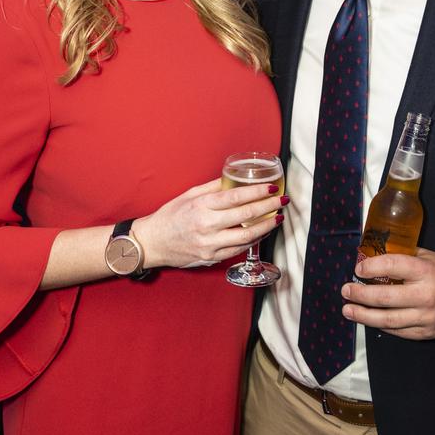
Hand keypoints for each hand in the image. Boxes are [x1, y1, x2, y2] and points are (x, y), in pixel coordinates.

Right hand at [132, 179, 287, 269]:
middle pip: (246, 215)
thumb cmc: (170, 215)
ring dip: (266, 226)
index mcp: (202, 206)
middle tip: (281, 200)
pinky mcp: (211, 258)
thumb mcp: (189, 194)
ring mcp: (210, 244)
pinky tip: (262, 232)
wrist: (153, 243)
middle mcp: (207, 225)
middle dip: (268, 207)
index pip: (236, 197)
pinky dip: (253, 240)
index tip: (271, 187)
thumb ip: (213, 187)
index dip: (257, 192)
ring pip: (247, 236)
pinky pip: (238, 249)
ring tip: (277, 217)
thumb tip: (234, 177)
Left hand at [340, 248, 434, 339]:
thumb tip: (371, 255)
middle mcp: (425, 295)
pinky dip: (380, 325)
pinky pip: (397, 331)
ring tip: (348, 310)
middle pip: (385, 298)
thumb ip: (401, 256)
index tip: (357, 269)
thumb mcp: (425, 256)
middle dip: (360, 295)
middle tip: (345, 291)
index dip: (371, 268)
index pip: (392, 266)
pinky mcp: (425, 333)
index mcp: (424, 271)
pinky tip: (368, 319)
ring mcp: (425, 317)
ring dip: (364, 315)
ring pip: (388, 319)